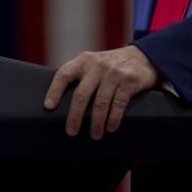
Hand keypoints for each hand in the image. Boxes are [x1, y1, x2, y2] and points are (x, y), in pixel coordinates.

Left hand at [44, 45, 159, 139]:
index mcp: (84, 61)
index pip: (64, 74)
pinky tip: (110, 127)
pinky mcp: (129, 81)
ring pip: (100, 102)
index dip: (54, 90)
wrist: (142, 56)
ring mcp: (114, 73)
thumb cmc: (112, 65)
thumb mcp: (94, 64)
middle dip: (75, 116)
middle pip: (82, 94)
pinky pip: (119, 104)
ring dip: (96, 123)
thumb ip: (80, 76)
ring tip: (95, 135)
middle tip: (71, 131)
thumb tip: (60, 104)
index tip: (48, 107)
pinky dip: (113, 118)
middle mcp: (97, 65)